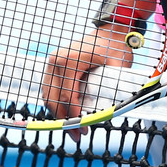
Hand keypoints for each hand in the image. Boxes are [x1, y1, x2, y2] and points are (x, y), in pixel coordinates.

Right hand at [41, 25, 133, 140]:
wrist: (110, 30)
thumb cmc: (114, 46)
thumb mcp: (118, 65)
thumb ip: (115, 85)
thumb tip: (112, 111)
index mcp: (69, 60)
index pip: (67, 96)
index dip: (75, 116)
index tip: (85, 129)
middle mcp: (55, 60)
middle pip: (53, 99)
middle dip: (64, 121)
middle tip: (78, 136)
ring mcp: (52, 62)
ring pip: (48, 96)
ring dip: (58, 115)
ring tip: (73, 130)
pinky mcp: (53, 66)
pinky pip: (50, 90)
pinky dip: (56, 104)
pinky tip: (68, 116)